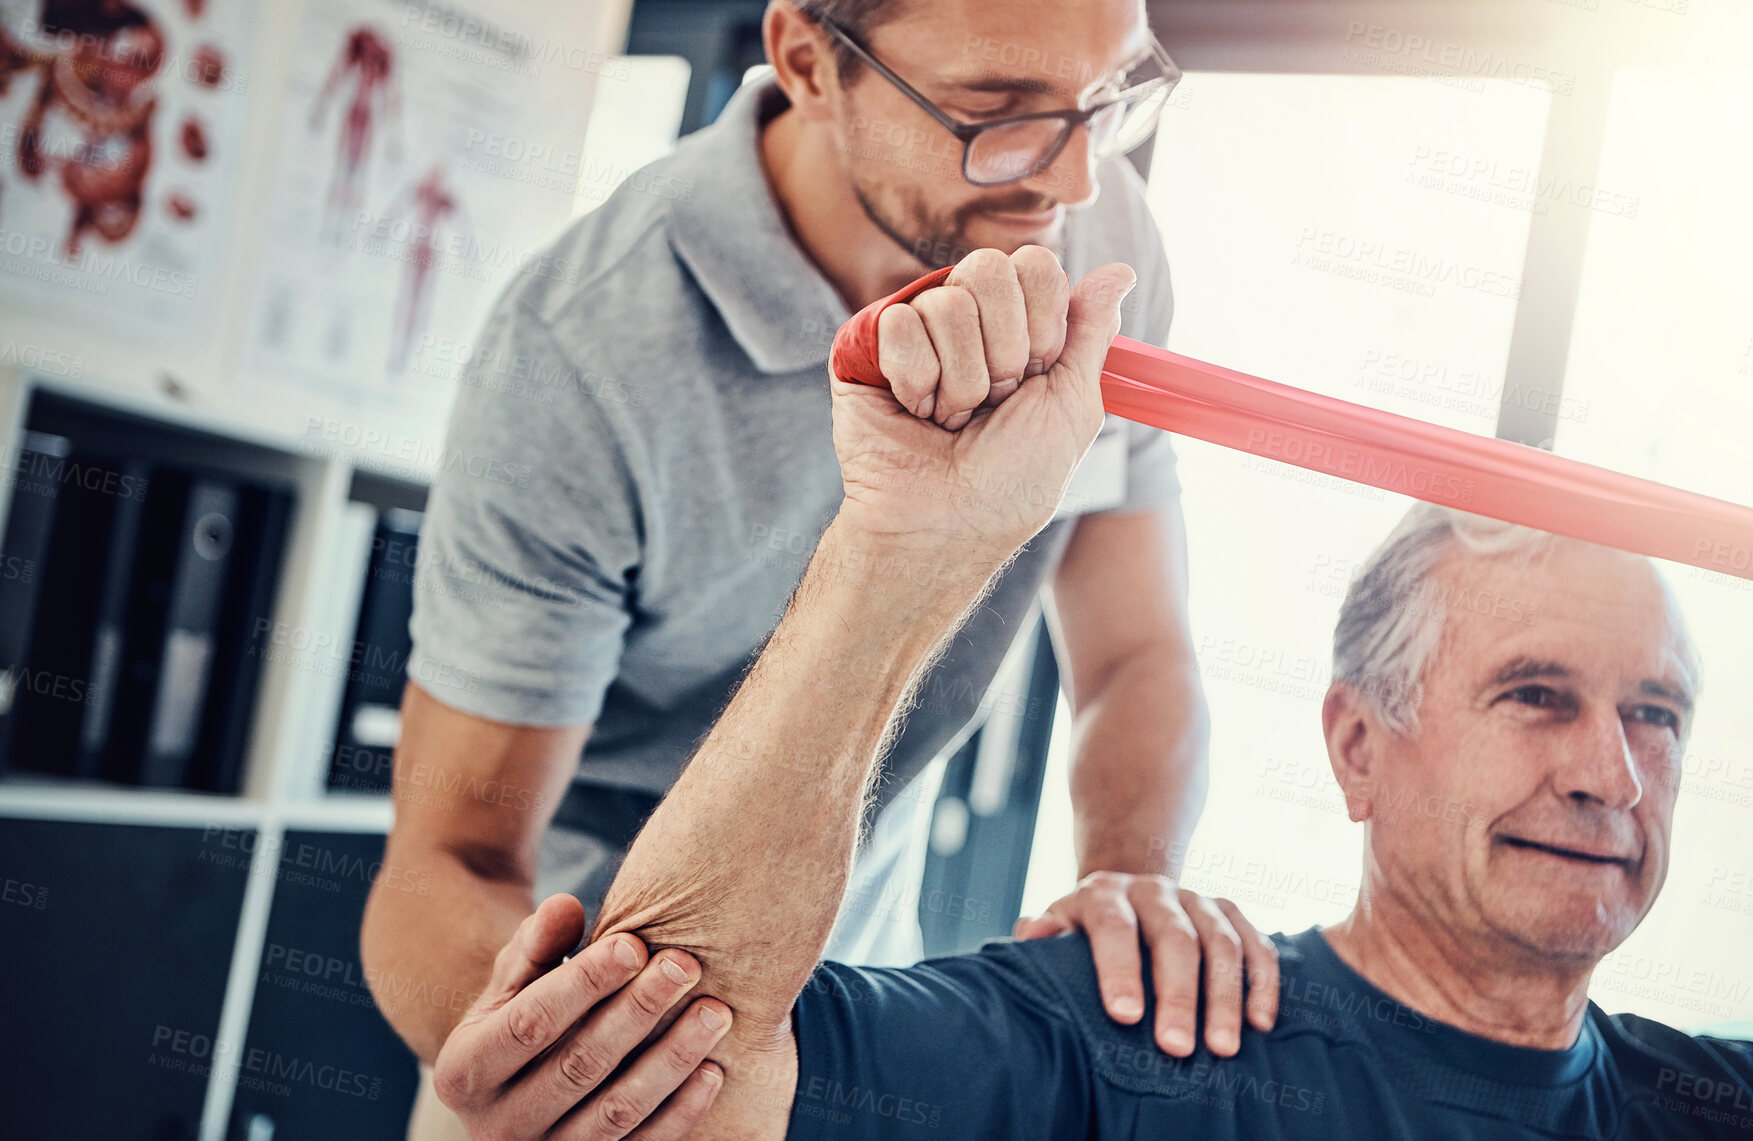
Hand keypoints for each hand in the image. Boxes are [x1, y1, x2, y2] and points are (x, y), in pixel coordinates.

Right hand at [432, 893, 732, 1139]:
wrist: (517, 1087)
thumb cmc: (522, 1013)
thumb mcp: (512, 980)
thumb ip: (535, 944)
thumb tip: (566, 906)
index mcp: (464, 1071)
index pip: (529, 1022)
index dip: (583, 982)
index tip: (634, 943)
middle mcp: (497, 1125)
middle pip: (577, 1065)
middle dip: (637, 1011)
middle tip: (685, 964)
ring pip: (616, 1111)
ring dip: (671, 1059)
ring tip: (715, 1011)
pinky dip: (682, 1112)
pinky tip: (714, 1069)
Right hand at [831, 247, 1134, 560]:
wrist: (947, 526)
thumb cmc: (1012, 482)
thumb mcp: (1073, 407)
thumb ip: (1093, 331)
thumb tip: (1120, 271)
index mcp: (1017, 325)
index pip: (1035, 266)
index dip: (1042, 324)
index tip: (1035, 376)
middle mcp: (967, 319)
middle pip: (990, 269)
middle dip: (1002, 352)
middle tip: (990, 403)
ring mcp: (915, 328)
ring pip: (946, 304)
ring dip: (960, 382)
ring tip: (949, 420)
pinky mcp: (866, 345)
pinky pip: (899, 324)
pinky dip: (915, 382)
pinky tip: (913, 412)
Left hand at [1014, 873, 1278, 1057]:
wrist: (1126, 891)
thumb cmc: (1084, 929)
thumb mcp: (1058, 925)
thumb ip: (1043, 933)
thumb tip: (1031, 935)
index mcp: (1105, 893)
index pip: (1113, 925)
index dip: (1119, 969)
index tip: (1125, 1016)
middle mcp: (1154, 889)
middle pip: (1174, 937)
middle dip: (1178, 995)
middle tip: (1177, 1048)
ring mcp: (1196, 898)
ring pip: (1221, 941)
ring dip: (1225, 997)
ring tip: (1224, 1048)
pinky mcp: (1230, 911)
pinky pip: (1256, 942)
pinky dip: (1262, 981)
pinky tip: (1261, 1022)